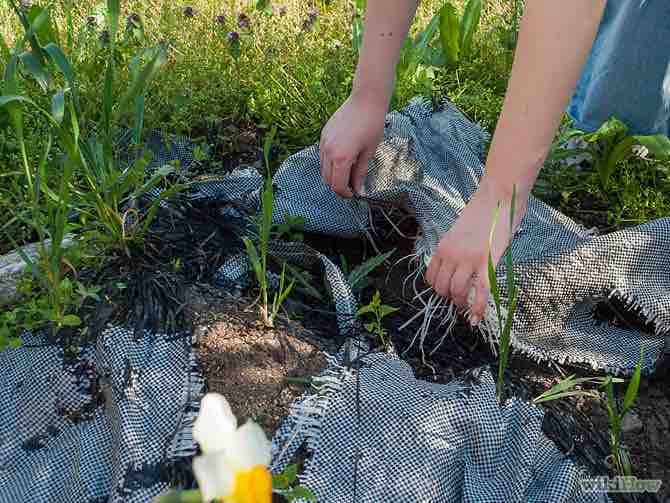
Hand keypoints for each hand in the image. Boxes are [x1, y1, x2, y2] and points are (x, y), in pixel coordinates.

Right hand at [319, 93, 386, 196]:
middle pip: (328, 179)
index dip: (345, 194)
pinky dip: (330, 163)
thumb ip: (361, 172)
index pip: (338, 185)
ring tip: (348, 172)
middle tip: (351, 187)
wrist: (365, 100)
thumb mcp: (369, 152)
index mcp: (342, 158)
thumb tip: (358, 189)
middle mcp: (329, 151)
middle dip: (338, 186)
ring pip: (323, 168)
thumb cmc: (372, 125)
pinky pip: (323, 156)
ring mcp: (324, 142)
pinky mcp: (323, 135)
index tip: (354, 194)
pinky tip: (344, 159)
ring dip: (334, 175)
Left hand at [425, 179, 526, 325]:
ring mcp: (469, 259)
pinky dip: (478, 308)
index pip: (431, 277)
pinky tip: (477, 319)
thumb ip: (456, 249)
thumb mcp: (460, 231)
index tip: (448, 291)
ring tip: (468, 308)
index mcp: (443, 246)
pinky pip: (481, 292)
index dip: (439, 288)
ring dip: (462, 304)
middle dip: (450, 298)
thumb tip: (458, 265)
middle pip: (442, 288)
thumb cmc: (484, 211)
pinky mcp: (488, 262)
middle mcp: (451, 254)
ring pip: (458, 292)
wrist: (499, 195)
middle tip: (461, 301)